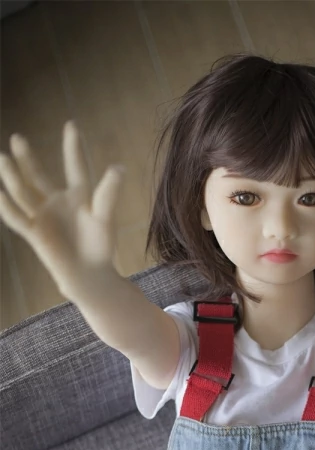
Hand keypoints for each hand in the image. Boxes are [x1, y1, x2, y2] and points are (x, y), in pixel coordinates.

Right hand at [0, 120, 125, 298]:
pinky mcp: (35, 233)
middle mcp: (58, 202)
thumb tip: (119, 167)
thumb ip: (108, 193)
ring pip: (24, 192)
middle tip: (18, 138)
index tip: (71, 124)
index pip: (75, 167)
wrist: (90, 275)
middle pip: (39, 176)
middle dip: (28, 158)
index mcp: (79, 196)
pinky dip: (7, 207)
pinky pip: (17, 218)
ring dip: (13, 176)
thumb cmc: (101, 247)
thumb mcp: (105, 217)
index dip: (73, 148)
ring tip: (3, 158)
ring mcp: (44, 216)